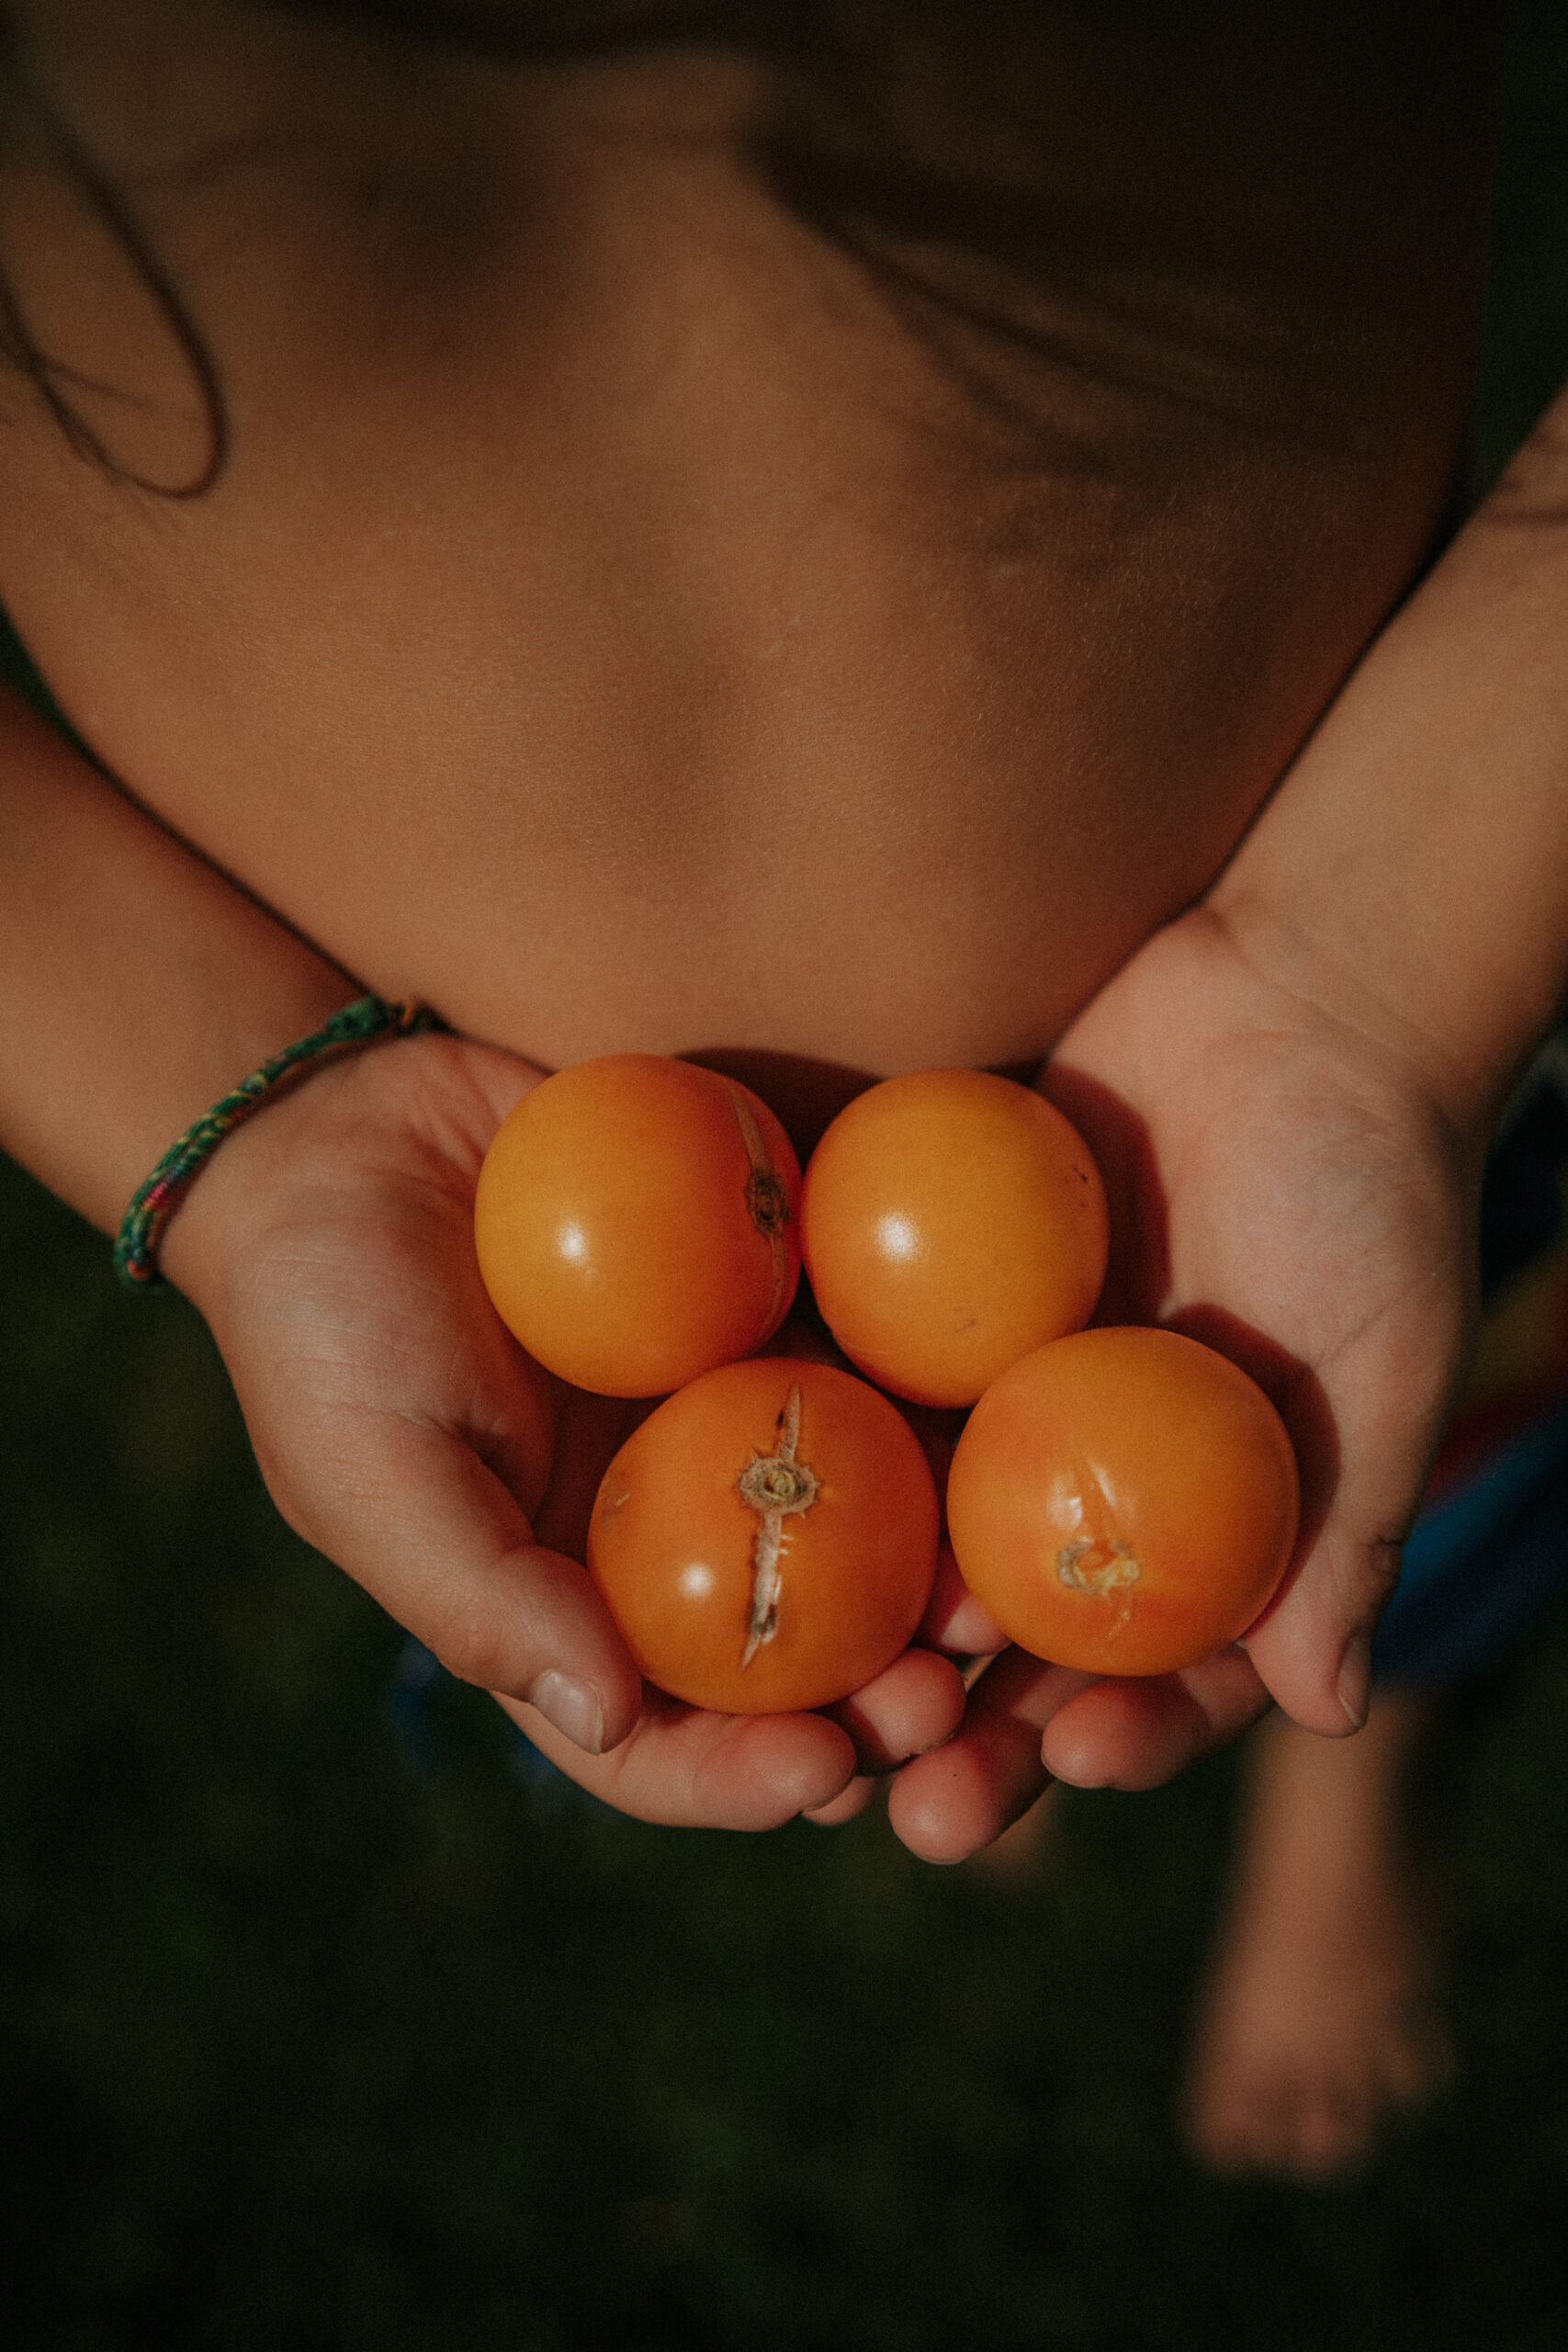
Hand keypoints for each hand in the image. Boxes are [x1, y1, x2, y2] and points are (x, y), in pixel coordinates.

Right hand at [161, 1029, 962, 1827]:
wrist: (356, 1125)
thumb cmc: (327, 1313)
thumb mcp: (369, 1462)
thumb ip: (478, 1593)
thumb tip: (608, 1716)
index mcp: (566, 1605)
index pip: (661, 1737)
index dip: (739, 1778)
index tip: (818, 1777)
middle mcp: (669, 1534)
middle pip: (792, 1654)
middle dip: (876, 1700)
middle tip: (945, 1701)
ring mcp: (732, 1423)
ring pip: (861, 1528)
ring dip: (933, 1577)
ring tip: (994, 1597)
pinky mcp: (776, 1314)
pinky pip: (872, 1373)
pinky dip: (934, 1412)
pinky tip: (997, 1424)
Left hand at [889, 901, 1481, 1860]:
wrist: (1289, 995)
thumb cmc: (1372, 1182)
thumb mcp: (1385, 1359)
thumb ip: (1350, 1527)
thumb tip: (1327, 1711)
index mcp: (1212, 1529)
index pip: (1166, 1673)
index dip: (1123, 1737)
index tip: (1073, 1761)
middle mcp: (1098, 1487)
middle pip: (1025, 1647)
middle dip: (971, 1738)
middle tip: (913, 1804)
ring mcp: (1007, 1406)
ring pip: (926, 1549)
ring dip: (875, 1637)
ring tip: (820, 1706)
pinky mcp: (933, 1313)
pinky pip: (875, 1401)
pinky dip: (832, 1463)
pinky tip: (770, 1515)